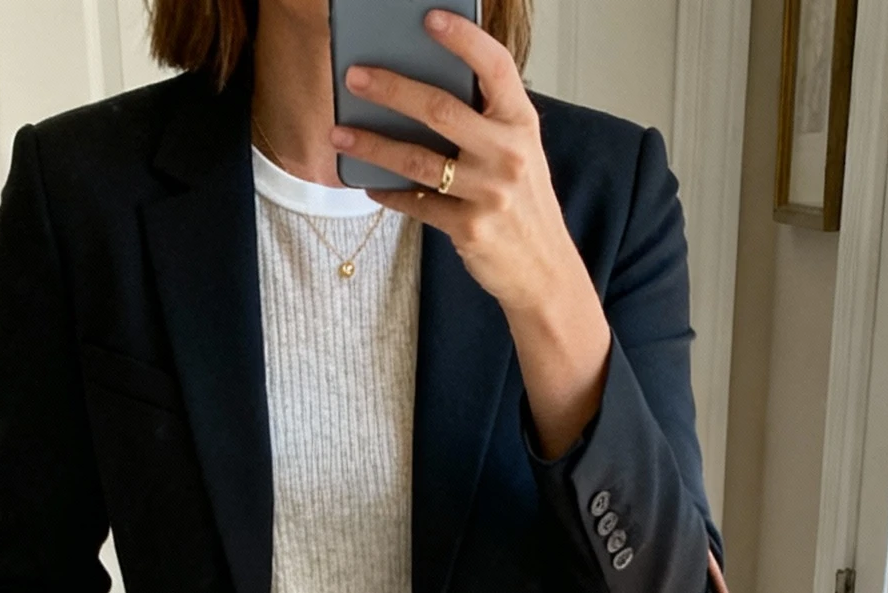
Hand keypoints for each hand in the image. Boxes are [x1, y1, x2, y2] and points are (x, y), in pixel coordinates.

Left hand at [332, 10, 610, 456]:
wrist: (545, 272)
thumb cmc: (524, 205)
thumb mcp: (519, 153)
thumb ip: (486, 122)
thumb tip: (425, 91)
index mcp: (521, 123)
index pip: (495, 67)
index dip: (463, 39)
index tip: (430, 19)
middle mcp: (508, 154)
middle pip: (440, 109)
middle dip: (392, 89)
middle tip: (356, 76)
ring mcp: (489, 193)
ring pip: (418, 160)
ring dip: (373, 144)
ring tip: (341, 132)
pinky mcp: (469, 229)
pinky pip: (417, 205)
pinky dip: (389, 194)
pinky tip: (368, 182)